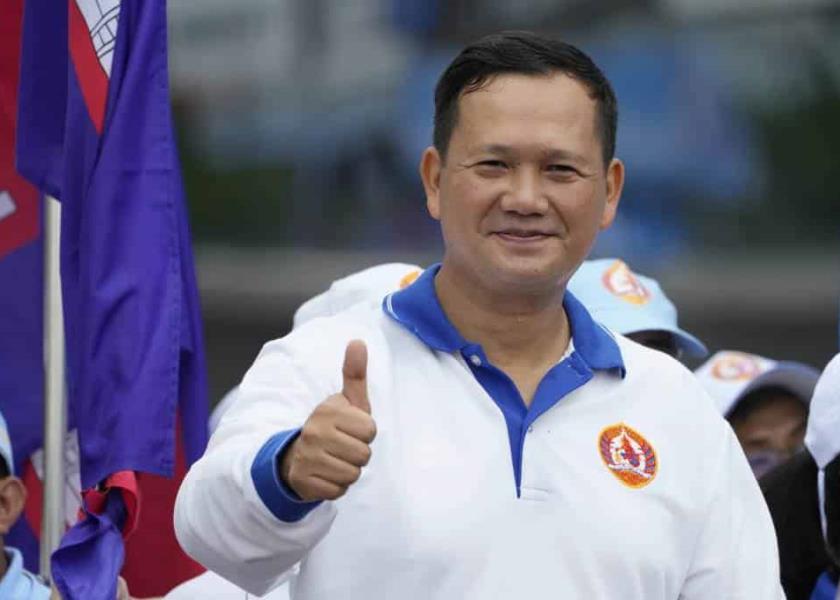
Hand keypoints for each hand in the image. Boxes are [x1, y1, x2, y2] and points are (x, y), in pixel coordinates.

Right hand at [280, 340, 375, 501]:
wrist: (297, 457)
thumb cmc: (332, 427)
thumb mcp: (346, 401)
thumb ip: (354, 373)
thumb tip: (358, 341)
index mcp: (328, 411)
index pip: (370, 430)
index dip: (365, 433)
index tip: (350, 430)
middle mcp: (315, 432)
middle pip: (364, 455)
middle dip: (358, 455)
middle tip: (342, 448)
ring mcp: (307, 458)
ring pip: (352, 475)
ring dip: (348, 472)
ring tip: (333, 461)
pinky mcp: (304, 482)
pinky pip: (338, 491)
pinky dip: (335, 487)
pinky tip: (325, 475)